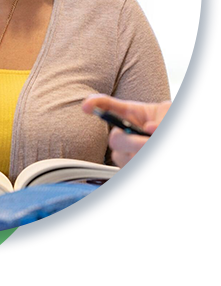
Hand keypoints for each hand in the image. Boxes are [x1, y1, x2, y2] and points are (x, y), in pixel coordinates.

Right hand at [81, 95, 197, 194]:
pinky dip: (162, 178)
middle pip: (117, 140)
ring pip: (131, 163)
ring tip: (182, 166)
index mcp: (132, 115)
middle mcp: (124, 136)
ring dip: (160, 165)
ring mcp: (126, 158)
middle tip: (165, 148)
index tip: (87, 106)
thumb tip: (151, 129)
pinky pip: (141, 180)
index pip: (107, 107)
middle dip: (140, 145)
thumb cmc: (184, 135)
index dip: (95, 105)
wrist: (197, 163)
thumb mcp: (179, 119)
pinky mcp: (134, 179)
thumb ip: (166, 121)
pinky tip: (176, 174)